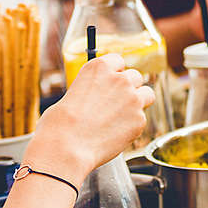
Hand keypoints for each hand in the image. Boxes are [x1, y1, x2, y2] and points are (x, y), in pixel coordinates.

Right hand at [23, 54, 151, 184]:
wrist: (67, 146)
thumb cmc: (61, 124)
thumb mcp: (73, 93)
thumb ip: (94, 89)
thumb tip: (100, 96)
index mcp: (99, 68)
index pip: (118, 61)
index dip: (116, 73)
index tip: (112, 82)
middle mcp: (119, 79)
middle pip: (135, 76)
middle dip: (129, 88)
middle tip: (117, 103)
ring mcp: (133, 98)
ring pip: (147, 94)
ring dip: (139, 102)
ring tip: (123, 117)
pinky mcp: (140, 119)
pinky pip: (142, 119)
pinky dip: (133, 125)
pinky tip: (117, 133)